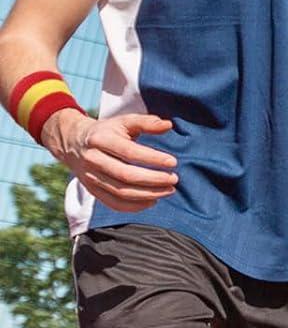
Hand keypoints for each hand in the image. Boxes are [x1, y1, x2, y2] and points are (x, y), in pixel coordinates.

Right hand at [42, 108, 177, 211]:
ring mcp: (90, 177)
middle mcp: (93, 159)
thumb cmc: (106, 131)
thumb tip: (168, 125)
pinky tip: (152, 200)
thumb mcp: (123, 121)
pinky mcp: (91, 190)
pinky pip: (113, 203)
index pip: (129, 152)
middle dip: (153, 180)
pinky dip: (134, 206)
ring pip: (121, 192)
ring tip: (169, 190)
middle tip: (174, 179)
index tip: (173, 162)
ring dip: (148, 194)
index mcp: (100, 139)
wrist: (73, 142)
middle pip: (125, 175)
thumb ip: (146, 122)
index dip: (152, 158)